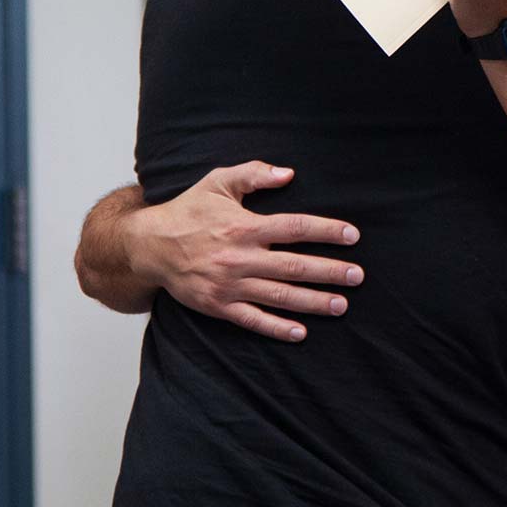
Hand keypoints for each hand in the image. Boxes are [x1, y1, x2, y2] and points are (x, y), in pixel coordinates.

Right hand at [125, 162, 363, 342]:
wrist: (148, 245)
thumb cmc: (187, 211)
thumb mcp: (218, 182)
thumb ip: (254, 175)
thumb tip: (288, 173)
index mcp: (245, 226)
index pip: (296, 228)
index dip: (327, 231)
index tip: (352, 236)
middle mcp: (240, 257)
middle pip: (295, 266)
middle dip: (330, 272)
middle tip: (358, 276)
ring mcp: (230, 285)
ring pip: (280, 296)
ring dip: (313, 301)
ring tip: (341, 305)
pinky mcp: (219, 306)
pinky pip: (253, 320)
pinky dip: (277, 328)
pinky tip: (300, 333)